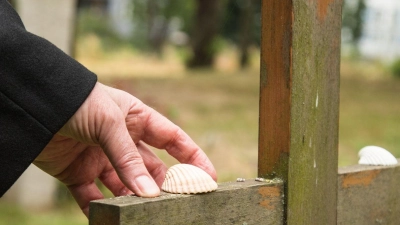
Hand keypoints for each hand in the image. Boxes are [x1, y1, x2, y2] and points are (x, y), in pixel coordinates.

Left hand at [33, 82, 216, 216]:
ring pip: (124, 186)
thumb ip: (129, 159)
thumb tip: (149, 193)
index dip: (192, 157)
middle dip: (162, 185)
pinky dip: (98, 208)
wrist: (33, 103)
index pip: (173, 140)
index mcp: (136, 119)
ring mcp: (101, 158)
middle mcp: (122, 141)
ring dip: (131, 199)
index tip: (208, 178)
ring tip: (140, 212)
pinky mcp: (77, 173)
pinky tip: (107, 217)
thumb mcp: (109, 123)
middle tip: (173, 203)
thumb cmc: (78, 100)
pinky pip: (91, 196)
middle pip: (151, 168)